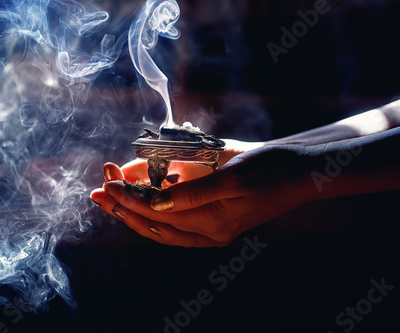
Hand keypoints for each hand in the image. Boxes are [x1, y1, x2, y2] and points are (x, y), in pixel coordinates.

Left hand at [91, 144, 317, 247]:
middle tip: (97, 192)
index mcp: (213, 224)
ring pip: (163, 224)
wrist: (302, 171)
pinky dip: (157, 208)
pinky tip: (143, 194)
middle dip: (124, 207)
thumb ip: (193, 192)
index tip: (107, 182)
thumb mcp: (232, 176)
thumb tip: (155, 204)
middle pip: (155, 224)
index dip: (131, 198)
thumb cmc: (272, 168)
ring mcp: (212, 226)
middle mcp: (209, 231)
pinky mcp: (216, 216)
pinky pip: (178, 218)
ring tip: (110, 195)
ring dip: (135, 209)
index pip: (159, 214)